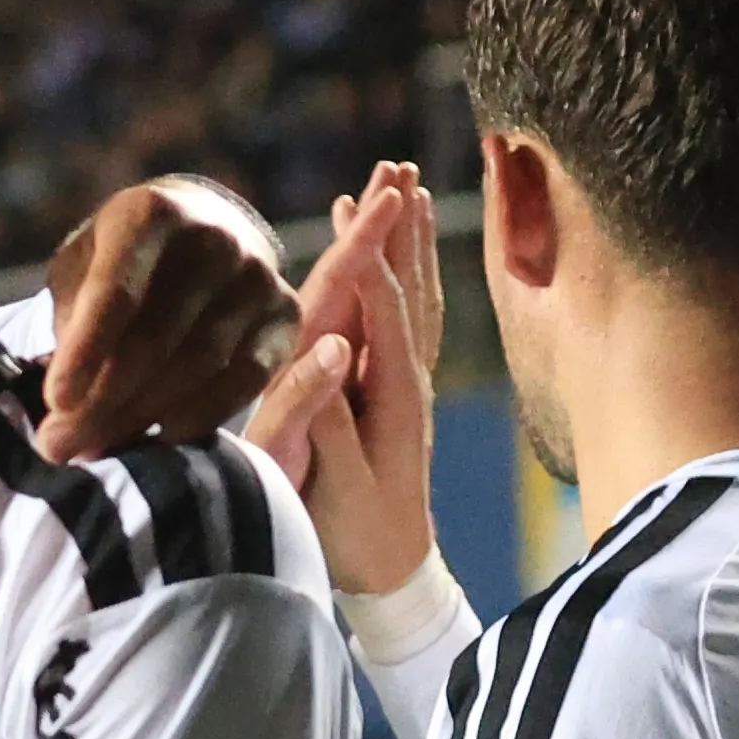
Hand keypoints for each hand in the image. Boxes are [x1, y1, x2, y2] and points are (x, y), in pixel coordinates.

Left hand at [39, 177, 299, 458]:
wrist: (208, 231)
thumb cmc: (125, 261)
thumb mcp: (82, 267)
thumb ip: (69, 318)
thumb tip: (65, 401)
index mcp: (152, 214)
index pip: (115, 295)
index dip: (84, 354)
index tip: (55, 404)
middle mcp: (214, 238)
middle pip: (154, 341)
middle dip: (101, 404)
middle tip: (58, 447)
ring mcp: (257, 277)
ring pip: (196, 368)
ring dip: (140, 419)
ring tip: (94, 449)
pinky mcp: (286, 315)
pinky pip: (244, 382)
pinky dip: (198, 417)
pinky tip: (159, 435)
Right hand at [246, 163, 443, 596]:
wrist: (392, 574)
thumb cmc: (355, 532)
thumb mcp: (335, 479)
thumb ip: (328, 414)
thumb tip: (327, 351)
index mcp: (391, 390)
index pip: (381, 303)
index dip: (375, 249)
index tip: (375, 194)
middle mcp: (406, 377)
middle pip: (405, 285)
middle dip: (399, 225)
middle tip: (398, 165)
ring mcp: (406, 383)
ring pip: (411, 296)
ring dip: (404, 242)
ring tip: (402, 189)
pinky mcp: (397, 395)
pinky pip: (404, 319)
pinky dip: (397, 277)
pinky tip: (388, 259)